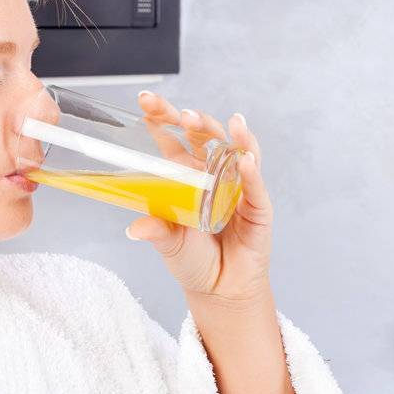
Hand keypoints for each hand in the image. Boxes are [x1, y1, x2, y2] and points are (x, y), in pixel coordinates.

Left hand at [127, 91, 272, 303]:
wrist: (221, 290)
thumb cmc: (194, 262)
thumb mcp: (170, 244)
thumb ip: (157, 231)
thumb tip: (135, 229)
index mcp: (186, 176)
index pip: (174, 140)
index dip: (163, 119)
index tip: (146, 103)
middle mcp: (212, 174)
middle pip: (204, 136)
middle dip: (193, 120)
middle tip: (181, 114)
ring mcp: (238, 187)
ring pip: (235, 150)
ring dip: (228, 135)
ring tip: (223, 125)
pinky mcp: (258, 207)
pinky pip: (255, 185)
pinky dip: (251, 171)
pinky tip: (244, 159)